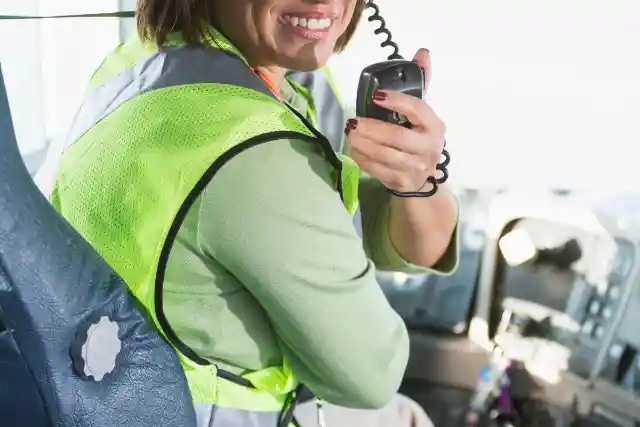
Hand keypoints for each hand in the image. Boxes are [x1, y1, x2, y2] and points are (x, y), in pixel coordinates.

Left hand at [345, 48, 445, 192]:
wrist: (423, 178)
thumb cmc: (419, 138)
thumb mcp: (422, 112)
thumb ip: (421, 82)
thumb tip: (422, 52)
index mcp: (435, 126)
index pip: (417, 110)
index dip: (396, 101)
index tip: (376, 95)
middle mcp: (428, 148)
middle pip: (397, 136)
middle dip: (371, 128)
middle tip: (352, 121)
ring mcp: (415, 168)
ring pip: (384, 155)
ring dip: (362, 143)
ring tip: (350, 132)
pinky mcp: (399, 181)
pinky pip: (375, 169)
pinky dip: (361, 157)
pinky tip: (354, 147)